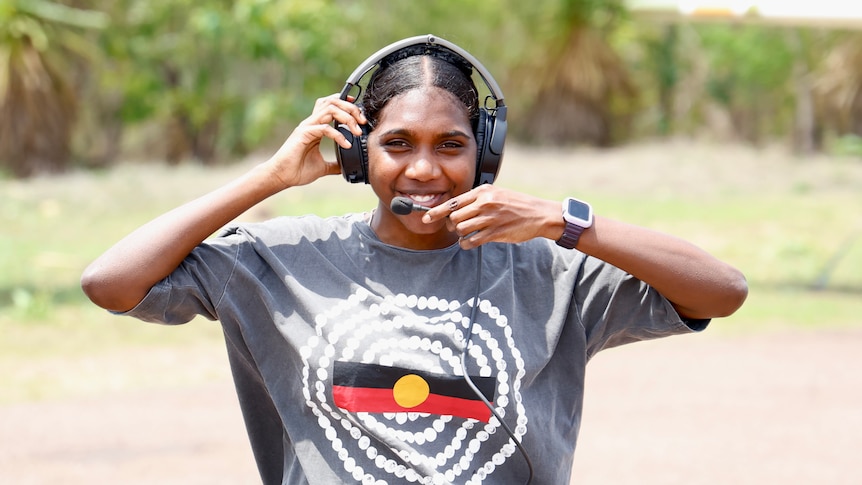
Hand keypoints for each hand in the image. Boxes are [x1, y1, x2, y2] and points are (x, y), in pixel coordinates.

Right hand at [264, 94, 366, 188]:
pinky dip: (338, 135)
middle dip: (351, 108)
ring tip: (357, 131)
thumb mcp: (322, 167)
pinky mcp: (303, 134)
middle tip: (362, 121)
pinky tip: (346, 144)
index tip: (359, 112)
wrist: (281, 177)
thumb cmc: (297, 170)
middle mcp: (311, 123)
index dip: (345, 103)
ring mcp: (306, 127)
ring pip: (329, 110)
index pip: (330, 106)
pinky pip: (324, 128)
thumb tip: (345, 167)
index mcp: (315, 127)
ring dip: (347, 118)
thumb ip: (334, 164)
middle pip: (332, 102)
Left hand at [423, 185, 561, 248]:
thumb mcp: (496, 194)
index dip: (436, 211)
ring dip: (460, 234)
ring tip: (467, 234)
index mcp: (483, 192)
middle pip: (454, 217)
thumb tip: (455, 209)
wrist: (539, 214)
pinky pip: (471, 241)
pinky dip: (466, 243)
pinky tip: (470, 242)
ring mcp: (490, 218)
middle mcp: (485, 203)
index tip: (426, 217)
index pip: (453, 202)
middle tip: (457, 227)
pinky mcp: (495, 232)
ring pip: (460, 229)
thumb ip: (477, 199)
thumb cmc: (517, 204)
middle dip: (451, 225)